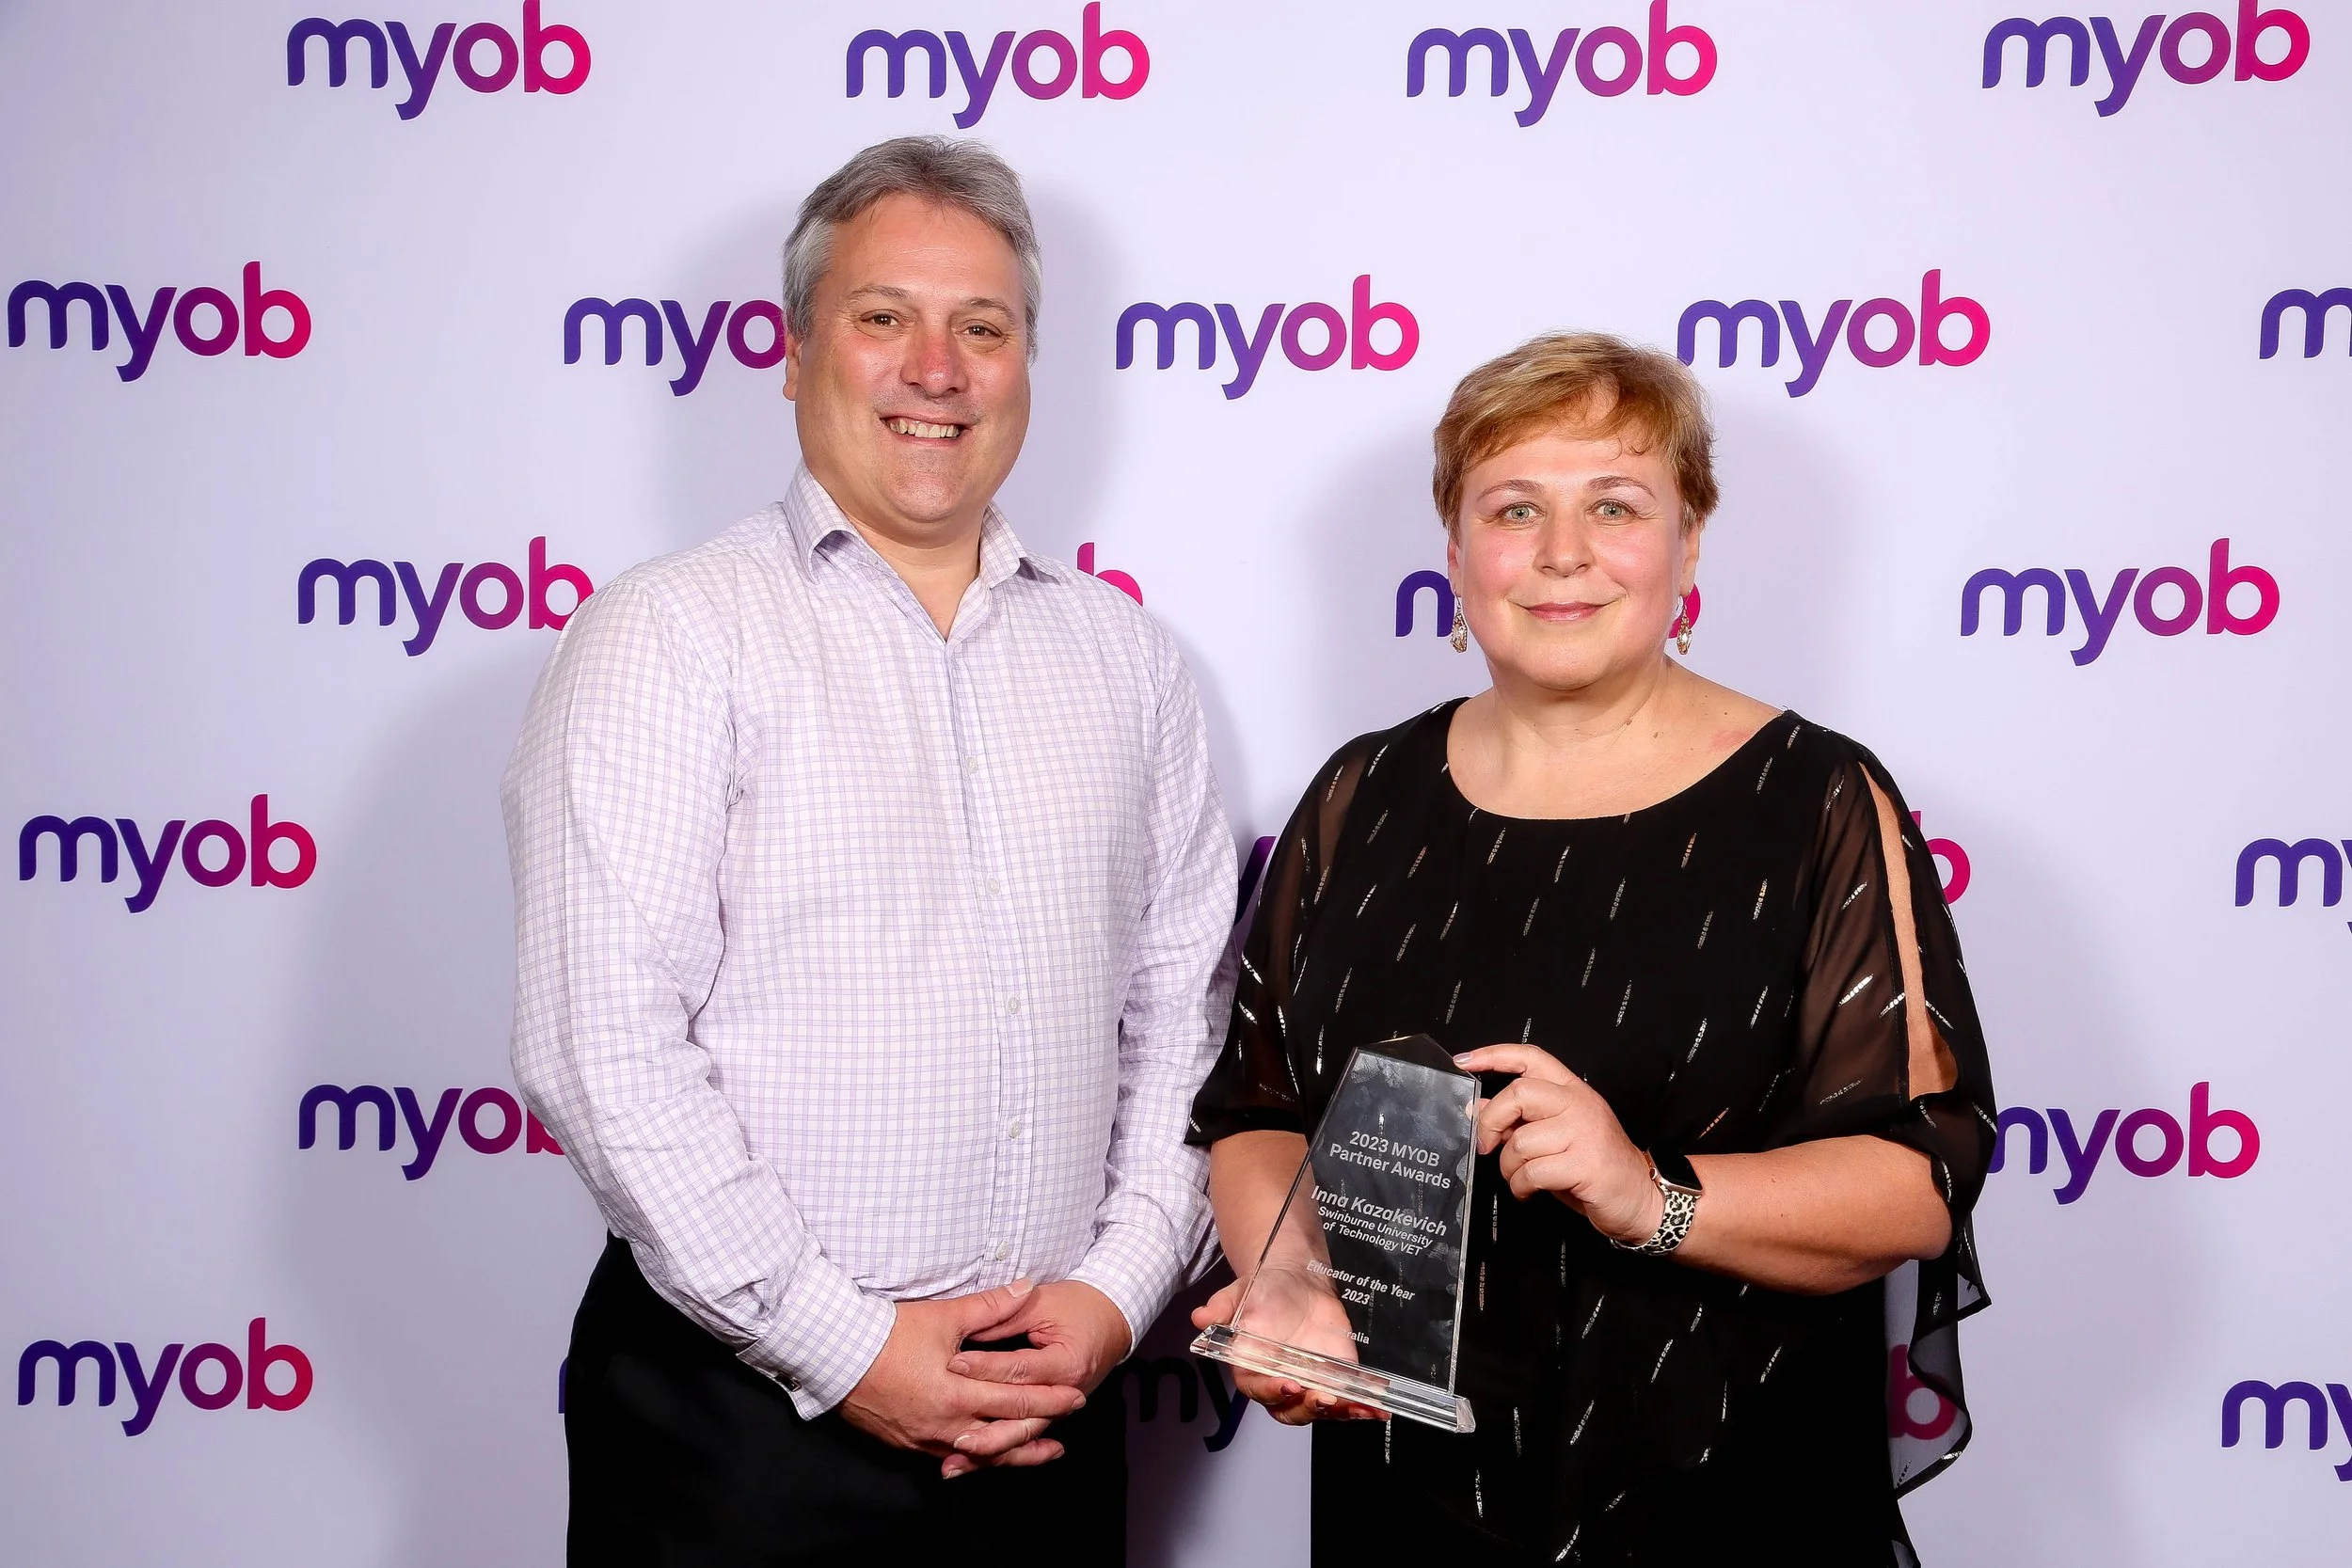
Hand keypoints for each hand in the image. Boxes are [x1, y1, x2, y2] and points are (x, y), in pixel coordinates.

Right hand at [838, 1282, 1086, 1478]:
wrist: (834, 1355)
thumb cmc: (887, 1334)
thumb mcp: (943, 1316)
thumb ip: (990, 1306)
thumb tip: (1026, 1287)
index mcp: (956, 1396)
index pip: (1016, 1400)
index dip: (1049, 1398)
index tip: (1075, 1394)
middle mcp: (944, 1426)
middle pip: (1004, 1432)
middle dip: (1041, 1424)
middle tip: (1070, 1414)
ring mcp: (925, 1440)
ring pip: (982, 1453)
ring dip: (1016, 1452)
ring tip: (1044, 1450)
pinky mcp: (908, 1444)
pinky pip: (953, 1457)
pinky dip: (979, 1457)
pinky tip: (991, 1455)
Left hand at [944, 1280, 1131, 1474]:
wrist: (1111, 1319)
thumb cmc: (1078, 1306)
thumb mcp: (1043, 1302)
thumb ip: (1006, 1316)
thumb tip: (970, 1329)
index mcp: (1067, 1364)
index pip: (1020, 1370)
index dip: (984, 1367)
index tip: (952, 1364)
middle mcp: (1066, 1394)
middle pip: (1021, 1416)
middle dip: (982, 1421)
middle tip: (946, 1418)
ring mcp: (1059, 1410)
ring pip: (1021, 1437)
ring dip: (988, 1451)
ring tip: (954, 1459)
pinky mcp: (1049, 1415)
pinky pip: (1021, 1438)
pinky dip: (997, 1452)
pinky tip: (970, 1461)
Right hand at [1189, 1271, 1380, 1426]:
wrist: (1297, 1282)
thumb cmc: (1264, 1291)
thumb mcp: (1240, 1293)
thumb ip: (1222, 1307)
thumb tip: (1200, 1317)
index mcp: (1253, 1368)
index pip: (1258, 1389)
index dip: (1271, 1391)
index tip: (1288, 1385)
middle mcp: (1281, 1382)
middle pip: (1291, 1410)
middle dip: (1309, 1408)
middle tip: (1324, 1397)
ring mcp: (1311, 1383)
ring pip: (1322, 1410)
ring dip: (1341, 1413)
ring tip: (1360, 1409)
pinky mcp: (1336, 1378)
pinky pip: (1348, 1400)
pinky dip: (1363, 1407)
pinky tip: (1379, 1408)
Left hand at [1454, 1044, 1661, 1244]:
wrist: (1640, 1198)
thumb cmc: (1594, 1166)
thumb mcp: (1555, 1135)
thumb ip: (1520, 1119)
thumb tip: (1477, 1107)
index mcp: (1572, 1091)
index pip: (1531, 1057)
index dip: (1494, 1055)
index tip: (1464, 1061)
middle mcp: (1580, 1104)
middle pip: (1520, 1093)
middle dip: (1491, 1123)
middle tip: (1486, 1145)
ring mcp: (1585, 1133)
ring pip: (1522, 1141)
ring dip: (1508, 1167)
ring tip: (1518, 1177)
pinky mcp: (1586, 1164)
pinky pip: (1533, 1172)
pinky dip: (1521, 1186)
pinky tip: (1528, 1190)